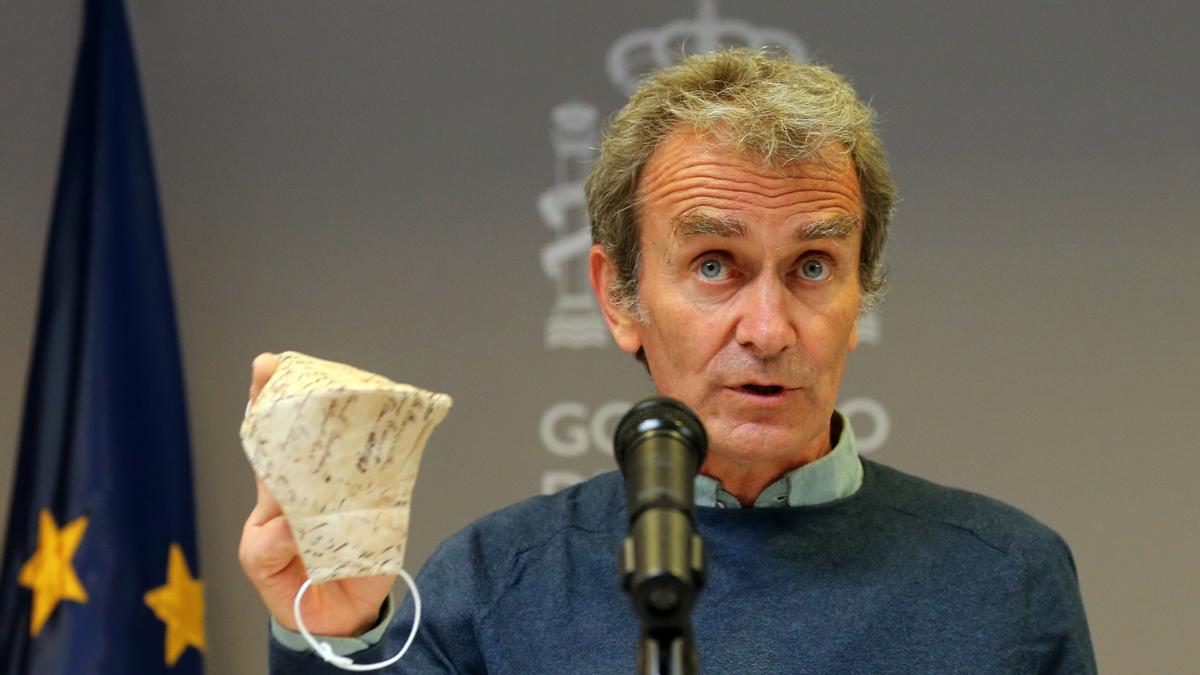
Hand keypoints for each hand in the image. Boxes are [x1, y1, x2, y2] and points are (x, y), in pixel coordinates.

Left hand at [237, 352, 394, 635]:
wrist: (338, 617)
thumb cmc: (294, 584)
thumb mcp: (262, 563)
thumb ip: (266, 543)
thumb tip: (290, 519)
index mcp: (278, 492)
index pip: (268, 439)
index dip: (264, 402)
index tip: (266, 367)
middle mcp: (312, 482)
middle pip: (307, 430)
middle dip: (301, 394)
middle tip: (297, 366)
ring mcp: (346, 489)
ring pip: (344, 446)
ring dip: (346, 416)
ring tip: (346, 387)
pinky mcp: (379, 502)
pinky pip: (383, 472)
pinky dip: (388, 449)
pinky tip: (390, 422)